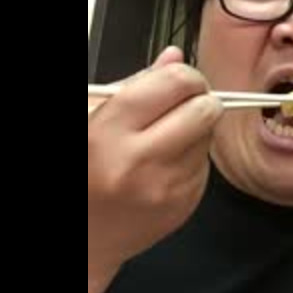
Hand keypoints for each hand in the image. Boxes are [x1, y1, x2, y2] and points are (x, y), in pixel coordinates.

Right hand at [88, 47, 222, 277]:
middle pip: (204, 109)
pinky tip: (165, 164)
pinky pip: (206, 164)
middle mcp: (139, 161)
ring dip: (196, 130)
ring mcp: (166, 187)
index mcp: (106, 132)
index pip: (173, 83)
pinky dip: (192, 157)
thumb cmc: (84, 169)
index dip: (185, 75)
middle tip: (185, 103)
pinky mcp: (185, 205)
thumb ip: (133, 84)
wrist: (84, 236)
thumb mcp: (89, 116)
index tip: (181, 79)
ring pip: (209, 136)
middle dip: (200, 100)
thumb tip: (174, 56)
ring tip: (163, 139)